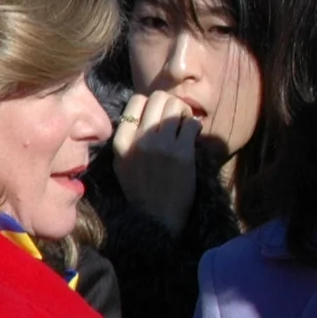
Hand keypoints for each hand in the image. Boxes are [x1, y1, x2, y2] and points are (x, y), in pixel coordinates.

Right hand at [112, 90, 198, 233]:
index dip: (151, 104)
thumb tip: (141, 113)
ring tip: (185, 128)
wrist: (156, 220)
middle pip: (159, 97)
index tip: (157, 117)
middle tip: (176, 120)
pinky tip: (193, 138)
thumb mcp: (123, 164)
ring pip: (176, 105)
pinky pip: (192, 123)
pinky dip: (195, 127)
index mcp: (122, 141)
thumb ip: (128, 138)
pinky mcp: (182, 153)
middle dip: (170, 104)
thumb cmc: (141, 191)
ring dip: (184, 113)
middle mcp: (139, 139)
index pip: (137, 100)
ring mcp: (161, 145)